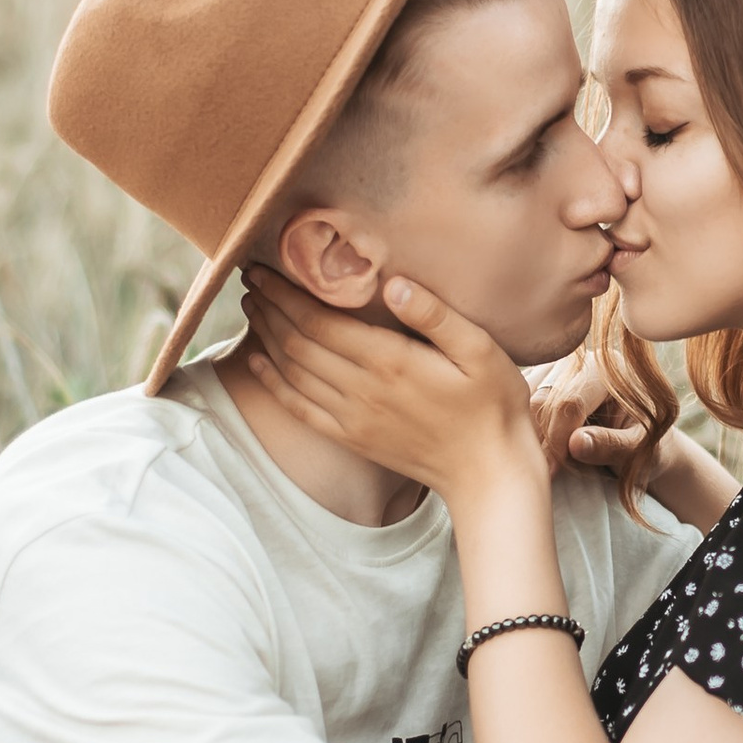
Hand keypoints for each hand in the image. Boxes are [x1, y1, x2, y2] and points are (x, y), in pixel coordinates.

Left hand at [241, 264, 537, 505]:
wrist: (488, 473)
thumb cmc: (492, 404)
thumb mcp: (480, 350)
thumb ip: (434, 314)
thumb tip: (392, 282)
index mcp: (389, 362)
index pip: (319, 321)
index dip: (285, 294)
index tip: (263, 269)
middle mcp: (362, 390)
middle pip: (297, 343)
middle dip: (269, 308)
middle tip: (250, 279)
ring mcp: (352, 418)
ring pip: (292, 372)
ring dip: (266, 338)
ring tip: (251, 309)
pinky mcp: (352, 439)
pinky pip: (299, 408)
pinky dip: (273, 383)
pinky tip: (259, 362)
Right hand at [527, 342, 638, 483]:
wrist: (637, 448)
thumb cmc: (644, 449)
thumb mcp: (639, 452)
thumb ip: (612, 446)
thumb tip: (576, 444)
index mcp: (610, 369)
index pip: (571, 402)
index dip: (559, 439)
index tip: (553, 471)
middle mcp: (581, 360)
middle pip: (544, 398)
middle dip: (542, 439)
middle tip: (545, 472)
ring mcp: (557, 367)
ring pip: (525, 400)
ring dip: (527, 435)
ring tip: (539, 463)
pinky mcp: (539, 380)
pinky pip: (517, 403)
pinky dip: (519, 428)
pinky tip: (529, 450)